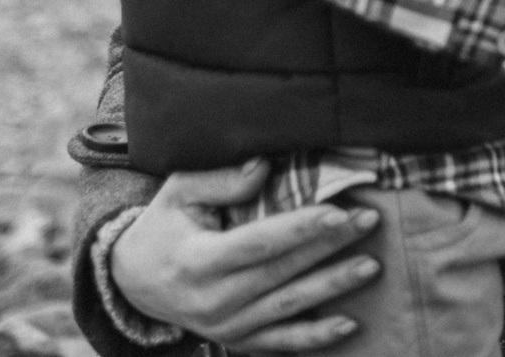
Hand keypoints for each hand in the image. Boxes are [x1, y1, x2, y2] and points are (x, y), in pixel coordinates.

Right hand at [108, 160, 379, 351]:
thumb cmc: (164, 226)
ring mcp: (224, 327)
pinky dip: (315, 337)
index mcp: (198, 260)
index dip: (300, 228)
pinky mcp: (235, 341)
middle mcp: (212, 300)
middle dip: (330, 246)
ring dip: (332, 287)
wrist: (134, 282)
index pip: (258, 243)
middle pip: (281, 272)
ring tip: (371, 265)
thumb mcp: (178, 192)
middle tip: (370, 221)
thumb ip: (220, 179)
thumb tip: (264, 166)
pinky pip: (280, 343)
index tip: (338, 211)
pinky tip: (349, 324)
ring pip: (288, 308)